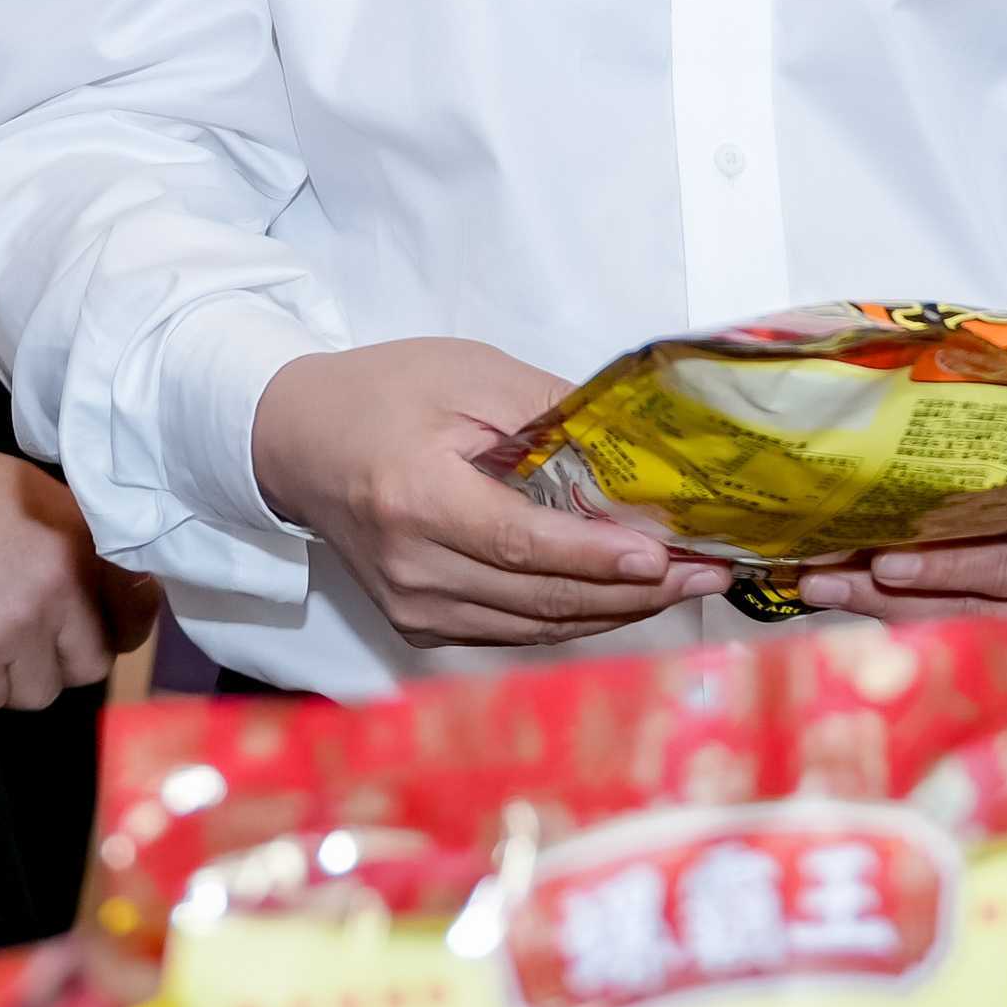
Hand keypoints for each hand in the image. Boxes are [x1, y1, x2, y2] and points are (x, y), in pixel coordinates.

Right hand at [0, 387, 126, 713]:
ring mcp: (19, 624)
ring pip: (41, 692)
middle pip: (91, 665)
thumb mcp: (33, 491)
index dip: (118, 628)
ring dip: (19, 680)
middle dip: (65, 661)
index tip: (98, 630)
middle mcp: (62, 587)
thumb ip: (71, 536)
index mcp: (84, 541)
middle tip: (37, 647)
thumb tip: (94, 574)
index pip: (136, 613)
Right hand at [250, 337, 728, 647]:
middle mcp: (412, 570)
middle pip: (540, 599)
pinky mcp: (420, 626)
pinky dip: (576, 617)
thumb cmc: (384, 394)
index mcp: (416, 499)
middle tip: (708, 571)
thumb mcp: (469, 375)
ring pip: (536, 627)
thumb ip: (551, 415)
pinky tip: (626, 596)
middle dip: (634, 591)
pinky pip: (515, 632)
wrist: (298, 441)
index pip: (522, 545)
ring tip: (686, 585)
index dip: (597, 558)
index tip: (666, 556)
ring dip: (617, 611)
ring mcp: (412, 608)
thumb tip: (635, 453)